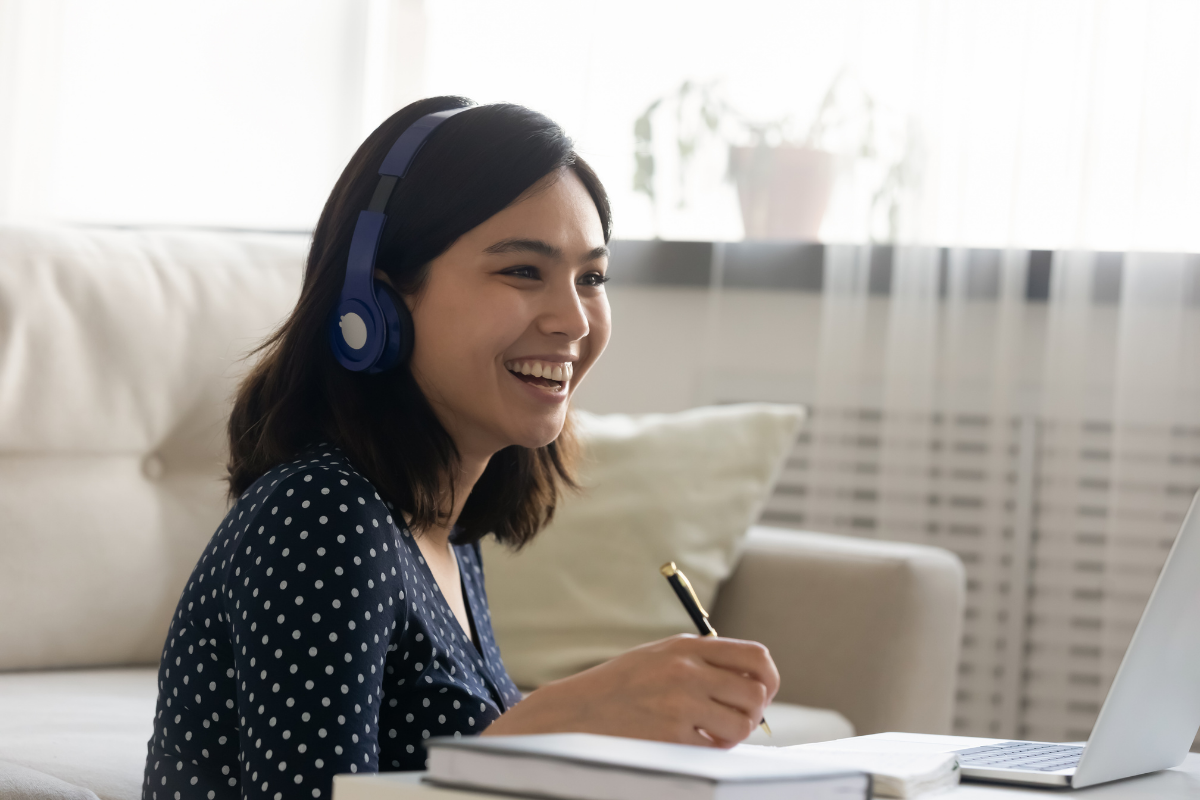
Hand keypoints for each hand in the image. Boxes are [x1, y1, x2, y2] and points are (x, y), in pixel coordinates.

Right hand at [482, 634, 779, 747]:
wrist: (578, 710)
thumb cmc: (624, 684)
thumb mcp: (661, 655)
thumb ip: (704, 660)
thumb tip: (754, 680)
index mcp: (687, 647)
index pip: (755, 656)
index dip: (769, 678)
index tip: (763, 690)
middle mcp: (687, 671)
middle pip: (756, 693)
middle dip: (753, 711)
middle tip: (734, 717)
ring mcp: (680, 705)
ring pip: (742, 725)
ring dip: (733, 733)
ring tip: (711, 731)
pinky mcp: (672, 737)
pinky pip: (716, 748)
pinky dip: (711, 748)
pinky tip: (690, 741)